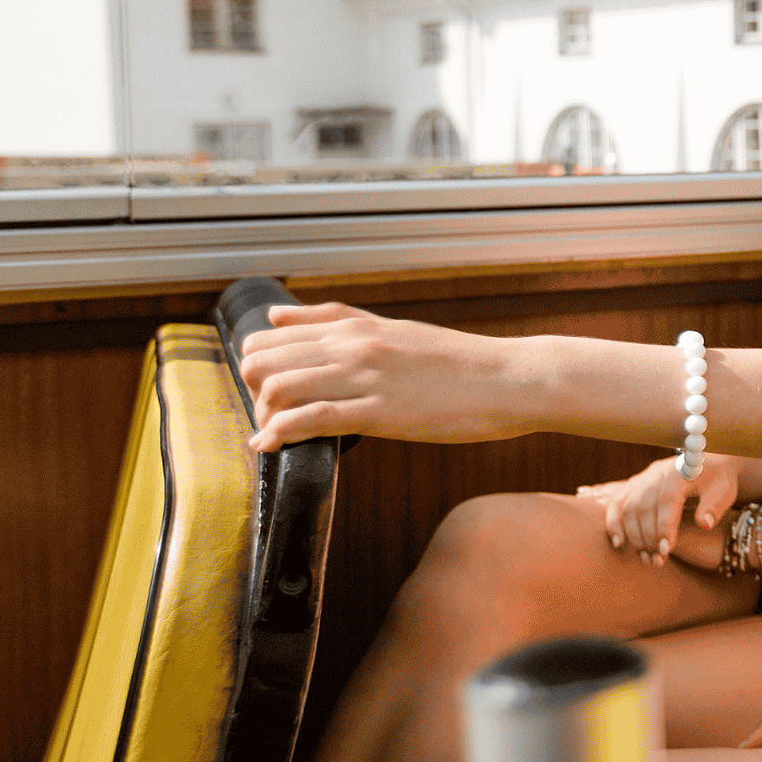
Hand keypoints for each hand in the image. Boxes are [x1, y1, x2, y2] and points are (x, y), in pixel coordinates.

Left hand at [240, 303, 529, 450]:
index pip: (269, 337)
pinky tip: (272, 447)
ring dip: (265, 417)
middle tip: (274, 416)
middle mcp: (352, 346)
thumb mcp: (393, 329)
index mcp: (354, 327)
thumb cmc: (457, 362)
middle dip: (252, 393)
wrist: (508, 380)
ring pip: (279, 388)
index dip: (258, 368)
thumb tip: (276, 315)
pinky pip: (311, 419)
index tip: (272, 392)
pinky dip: (280, 434)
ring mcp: (364, 378)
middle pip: (262, 361)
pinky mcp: (379, 412)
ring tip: (279, 434)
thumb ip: (334, 320)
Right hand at [577, 453, 742, 566]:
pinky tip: (619, 543)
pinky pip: (617, 504)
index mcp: (681, 471)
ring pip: (628, 507)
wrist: (707, 464)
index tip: (665, 550)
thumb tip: (704, 523)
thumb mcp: (725, 491)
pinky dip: (614, 523)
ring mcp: (643, 478)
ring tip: (646, 558)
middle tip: (657, 561)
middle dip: (648, 537)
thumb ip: (715, 506)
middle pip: (644, 505)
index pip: (667, 499)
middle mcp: (657, 473)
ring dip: (634, 536)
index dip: (664, 526)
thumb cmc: (717, 481)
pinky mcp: (633, 485)